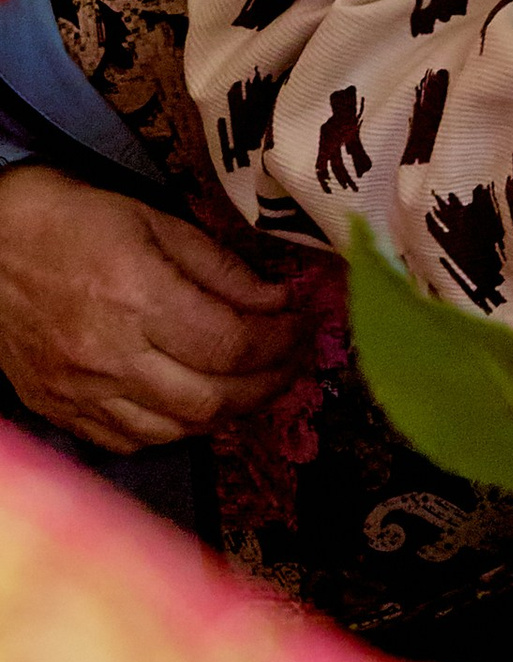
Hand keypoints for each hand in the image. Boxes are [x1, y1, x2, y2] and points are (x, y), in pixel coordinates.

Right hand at [0, 168, 321, 450]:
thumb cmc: (70, 219)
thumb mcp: (153, 219)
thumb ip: (220, 268)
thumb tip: (279, 302)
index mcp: (136, 297)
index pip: (233, 345)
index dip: (282, 343)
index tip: (305, 327)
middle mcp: (109, 355)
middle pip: (212, 399)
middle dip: (268, 385)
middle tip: (292, 362)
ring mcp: (80, 391)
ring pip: (176, 430)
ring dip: (226, 413)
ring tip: (252, 384)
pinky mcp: (59, 409)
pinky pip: (129, 442)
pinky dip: (172, 430)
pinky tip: (191, 403)